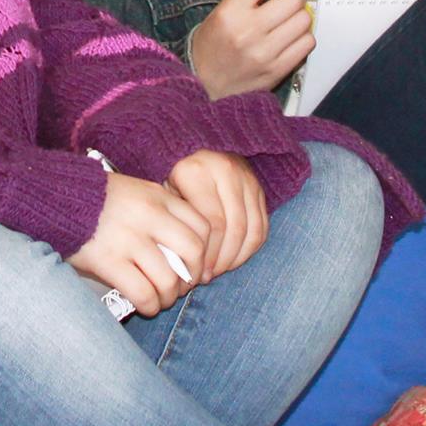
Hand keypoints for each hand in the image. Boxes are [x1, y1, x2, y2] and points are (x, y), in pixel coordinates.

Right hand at [68, 172, 210, 317]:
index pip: (203, 225)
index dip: (207, 251)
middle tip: (182, 285)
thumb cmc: (95, 200)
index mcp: (157, 196)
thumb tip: (187, 251)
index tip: (196, 264)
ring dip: (169, 296)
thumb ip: (161, 212)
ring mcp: (127, 238)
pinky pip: (143, 292)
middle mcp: (147, 215)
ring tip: (161, 298)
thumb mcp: (134, 192)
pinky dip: (149, 305)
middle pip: (193, 251)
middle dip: (193, 276)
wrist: (51, 198)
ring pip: (169, 278)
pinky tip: (145, 305)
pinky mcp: (108, 260)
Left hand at [166, 149, 267, 281]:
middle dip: (222, 259)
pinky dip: (249, 249)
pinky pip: (262, 227)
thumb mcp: (164, 193)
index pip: (212, 223)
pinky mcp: (260, 188)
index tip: (195, 271)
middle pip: (233, 228)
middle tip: (208, 275)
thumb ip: (172, 221)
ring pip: (251, 230)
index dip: (207, 253)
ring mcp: (247, 178)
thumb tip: (177, 262)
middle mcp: (226, 170)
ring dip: (237, 257)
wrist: (194, 150)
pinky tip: (233, 259)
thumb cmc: (172, 180)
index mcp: (196, 170)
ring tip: (219, 269)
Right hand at [188, 0, 313, 99]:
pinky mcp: (278, 70)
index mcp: (230, 11)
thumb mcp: (223, 11)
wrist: (203, 85)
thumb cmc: (212, 46)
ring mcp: (265, 52)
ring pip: (305, 20)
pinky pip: (308, 43)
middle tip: (288, 1)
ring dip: (300, 17)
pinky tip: (290, 38)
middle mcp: (248, 30)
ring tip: (287, 22)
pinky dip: (303, 37)